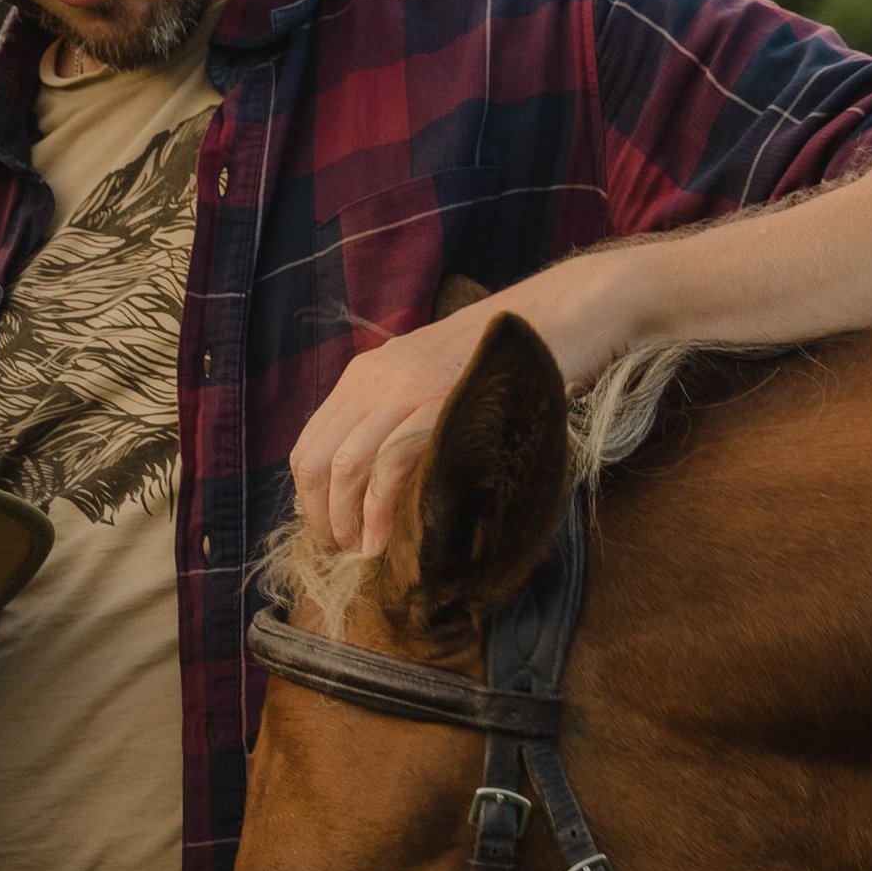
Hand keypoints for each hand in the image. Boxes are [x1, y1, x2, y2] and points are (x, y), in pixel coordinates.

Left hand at [290, 270, 608, 554]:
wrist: (562, 316)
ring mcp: (406, 389)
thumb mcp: (432, 383)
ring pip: (345, 466)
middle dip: (323, 517)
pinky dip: (377, 512)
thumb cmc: (505, 365)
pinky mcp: (438, 405)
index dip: (312, 499)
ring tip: (362, 554)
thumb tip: (371, 489)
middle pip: (317, 460)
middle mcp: (375, 378)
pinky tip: (384, 541)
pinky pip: (387, 466)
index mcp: (365, 374)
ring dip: (346, 521)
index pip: (309, 444)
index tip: (332, 533)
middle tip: (344, 553)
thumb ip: (397, 420)